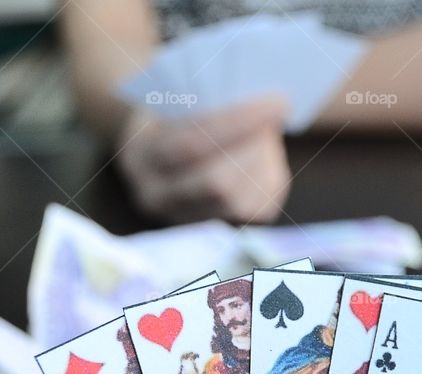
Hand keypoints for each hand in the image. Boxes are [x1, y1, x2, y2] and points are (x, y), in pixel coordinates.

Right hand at [116, 99, 290, 223]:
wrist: (161, 148)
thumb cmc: (175, 110)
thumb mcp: (175, 96)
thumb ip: (207, 100)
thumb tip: (263, 97)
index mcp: (141, 157)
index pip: (190, 144)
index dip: (237, 123)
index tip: (276, 101)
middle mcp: (156, 196)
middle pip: (216, 183)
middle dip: (255, 147)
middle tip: (280, 112)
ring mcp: (184, 218)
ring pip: (238, 201)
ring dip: (263, 163)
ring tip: (271, 131)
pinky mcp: (216, 228)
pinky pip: (254, 211)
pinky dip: (269, 179)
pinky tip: (270, 155)